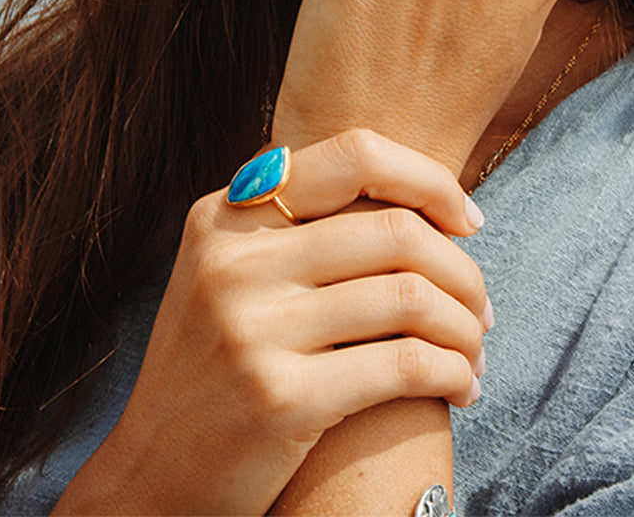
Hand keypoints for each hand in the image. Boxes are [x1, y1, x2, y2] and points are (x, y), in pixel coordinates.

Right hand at [52, 132, 488, 516]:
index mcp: (227, 214)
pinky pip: (406, 364)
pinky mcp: (279, 398)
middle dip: (462, 270)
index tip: (469, 220)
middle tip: (482, 307)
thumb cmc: (217, 366)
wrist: (151, 478)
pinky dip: (453, 372)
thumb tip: (424, 197)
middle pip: (396, 231)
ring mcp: (252, 328)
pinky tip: (462, 387)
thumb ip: (300, 227)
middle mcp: (234, 261)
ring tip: (476, 351)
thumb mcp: (232, 274)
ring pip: (410, 297)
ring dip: (465, 327)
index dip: (430, 180)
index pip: (356, 155)